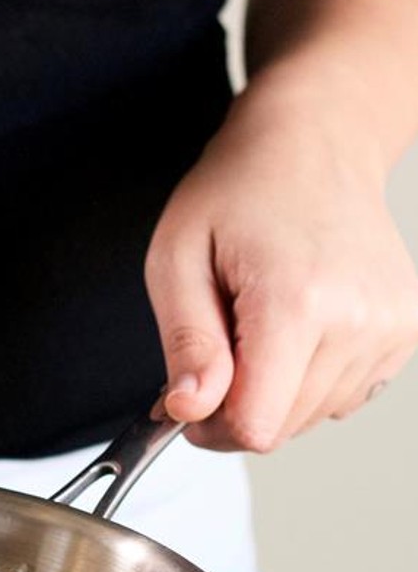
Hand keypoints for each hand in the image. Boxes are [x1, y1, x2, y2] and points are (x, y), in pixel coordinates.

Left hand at [144, 84, 417, 451]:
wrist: (312, 144)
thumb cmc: (237, 192)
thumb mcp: (176, 261)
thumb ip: (186, 344)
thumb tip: (190, 410)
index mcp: (297, 301)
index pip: (256, 425)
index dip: (209, 427)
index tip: (188, 398)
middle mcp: (359, 319)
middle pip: (283, 427)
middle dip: (234, 407)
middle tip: (214, 350)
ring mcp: (390, 327)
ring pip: (312, 417)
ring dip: (272, 391)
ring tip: (254, 324)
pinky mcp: (403, 331)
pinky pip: (342, 395)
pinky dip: (306, 379)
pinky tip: (290, 328)